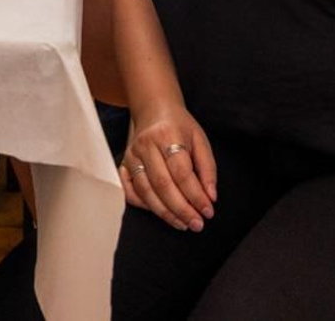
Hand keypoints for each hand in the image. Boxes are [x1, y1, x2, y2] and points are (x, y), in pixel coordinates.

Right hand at [120, 107, 216, 230]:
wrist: (154, 109)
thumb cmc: (179, 126)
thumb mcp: (200, 140)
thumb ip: (208, 169)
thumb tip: (210, 197)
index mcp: (168, 134)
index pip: (182, 172)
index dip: (195, 195)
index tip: (208, 211)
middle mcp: (146, 145)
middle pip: (163, 184)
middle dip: (181, 209)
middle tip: (196, 224)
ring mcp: (132, 155)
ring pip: (146, 191)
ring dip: (165, 212)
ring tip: (183, 223)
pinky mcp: (124, 163)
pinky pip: (129, 190)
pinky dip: (143, 205)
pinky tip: (160, 212)